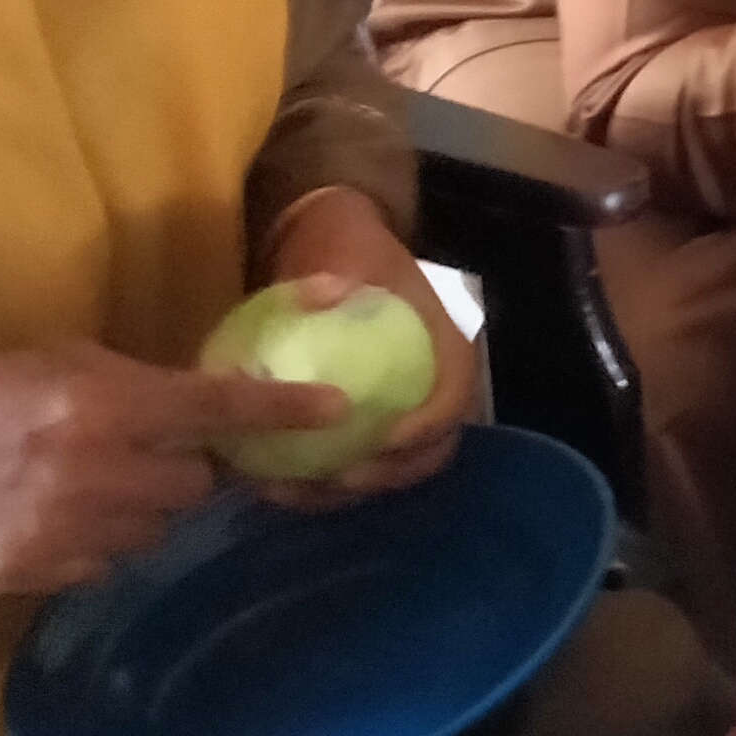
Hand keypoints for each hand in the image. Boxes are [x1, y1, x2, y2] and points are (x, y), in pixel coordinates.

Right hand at [0, 342, 337, 592]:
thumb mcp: (62, 362)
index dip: (278, 411)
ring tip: (86, 484)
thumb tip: (214, 400)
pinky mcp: (44, 573)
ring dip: (139, 509)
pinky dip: (98, 541)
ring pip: (155, 531)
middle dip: (181, 470)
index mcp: (101, 405)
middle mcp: (95, 470)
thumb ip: (138, 384)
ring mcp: (69, 530)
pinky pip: (109, 563)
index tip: (334, 412)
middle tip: (141, 452)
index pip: (212, 410)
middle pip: (195, 486)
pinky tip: (55, 514)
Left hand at [248, 191, 479, 508]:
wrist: (332, 244)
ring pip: (393, 469)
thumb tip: (329, 292)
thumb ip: (340, 272)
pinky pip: (359, 465)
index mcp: (446, 349)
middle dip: (388, 474)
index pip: (453, 399)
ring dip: (351, 490)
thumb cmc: (347, 247)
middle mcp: (434, 390)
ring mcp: (403, 412)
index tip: (381, 439)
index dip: (425, 428)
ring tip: (299, 491)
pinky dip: (327, 483)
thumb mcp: (347, 248)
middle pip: (430, 451)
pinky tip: (281, 484)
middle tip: (338, 478)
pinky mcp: (370, 425)